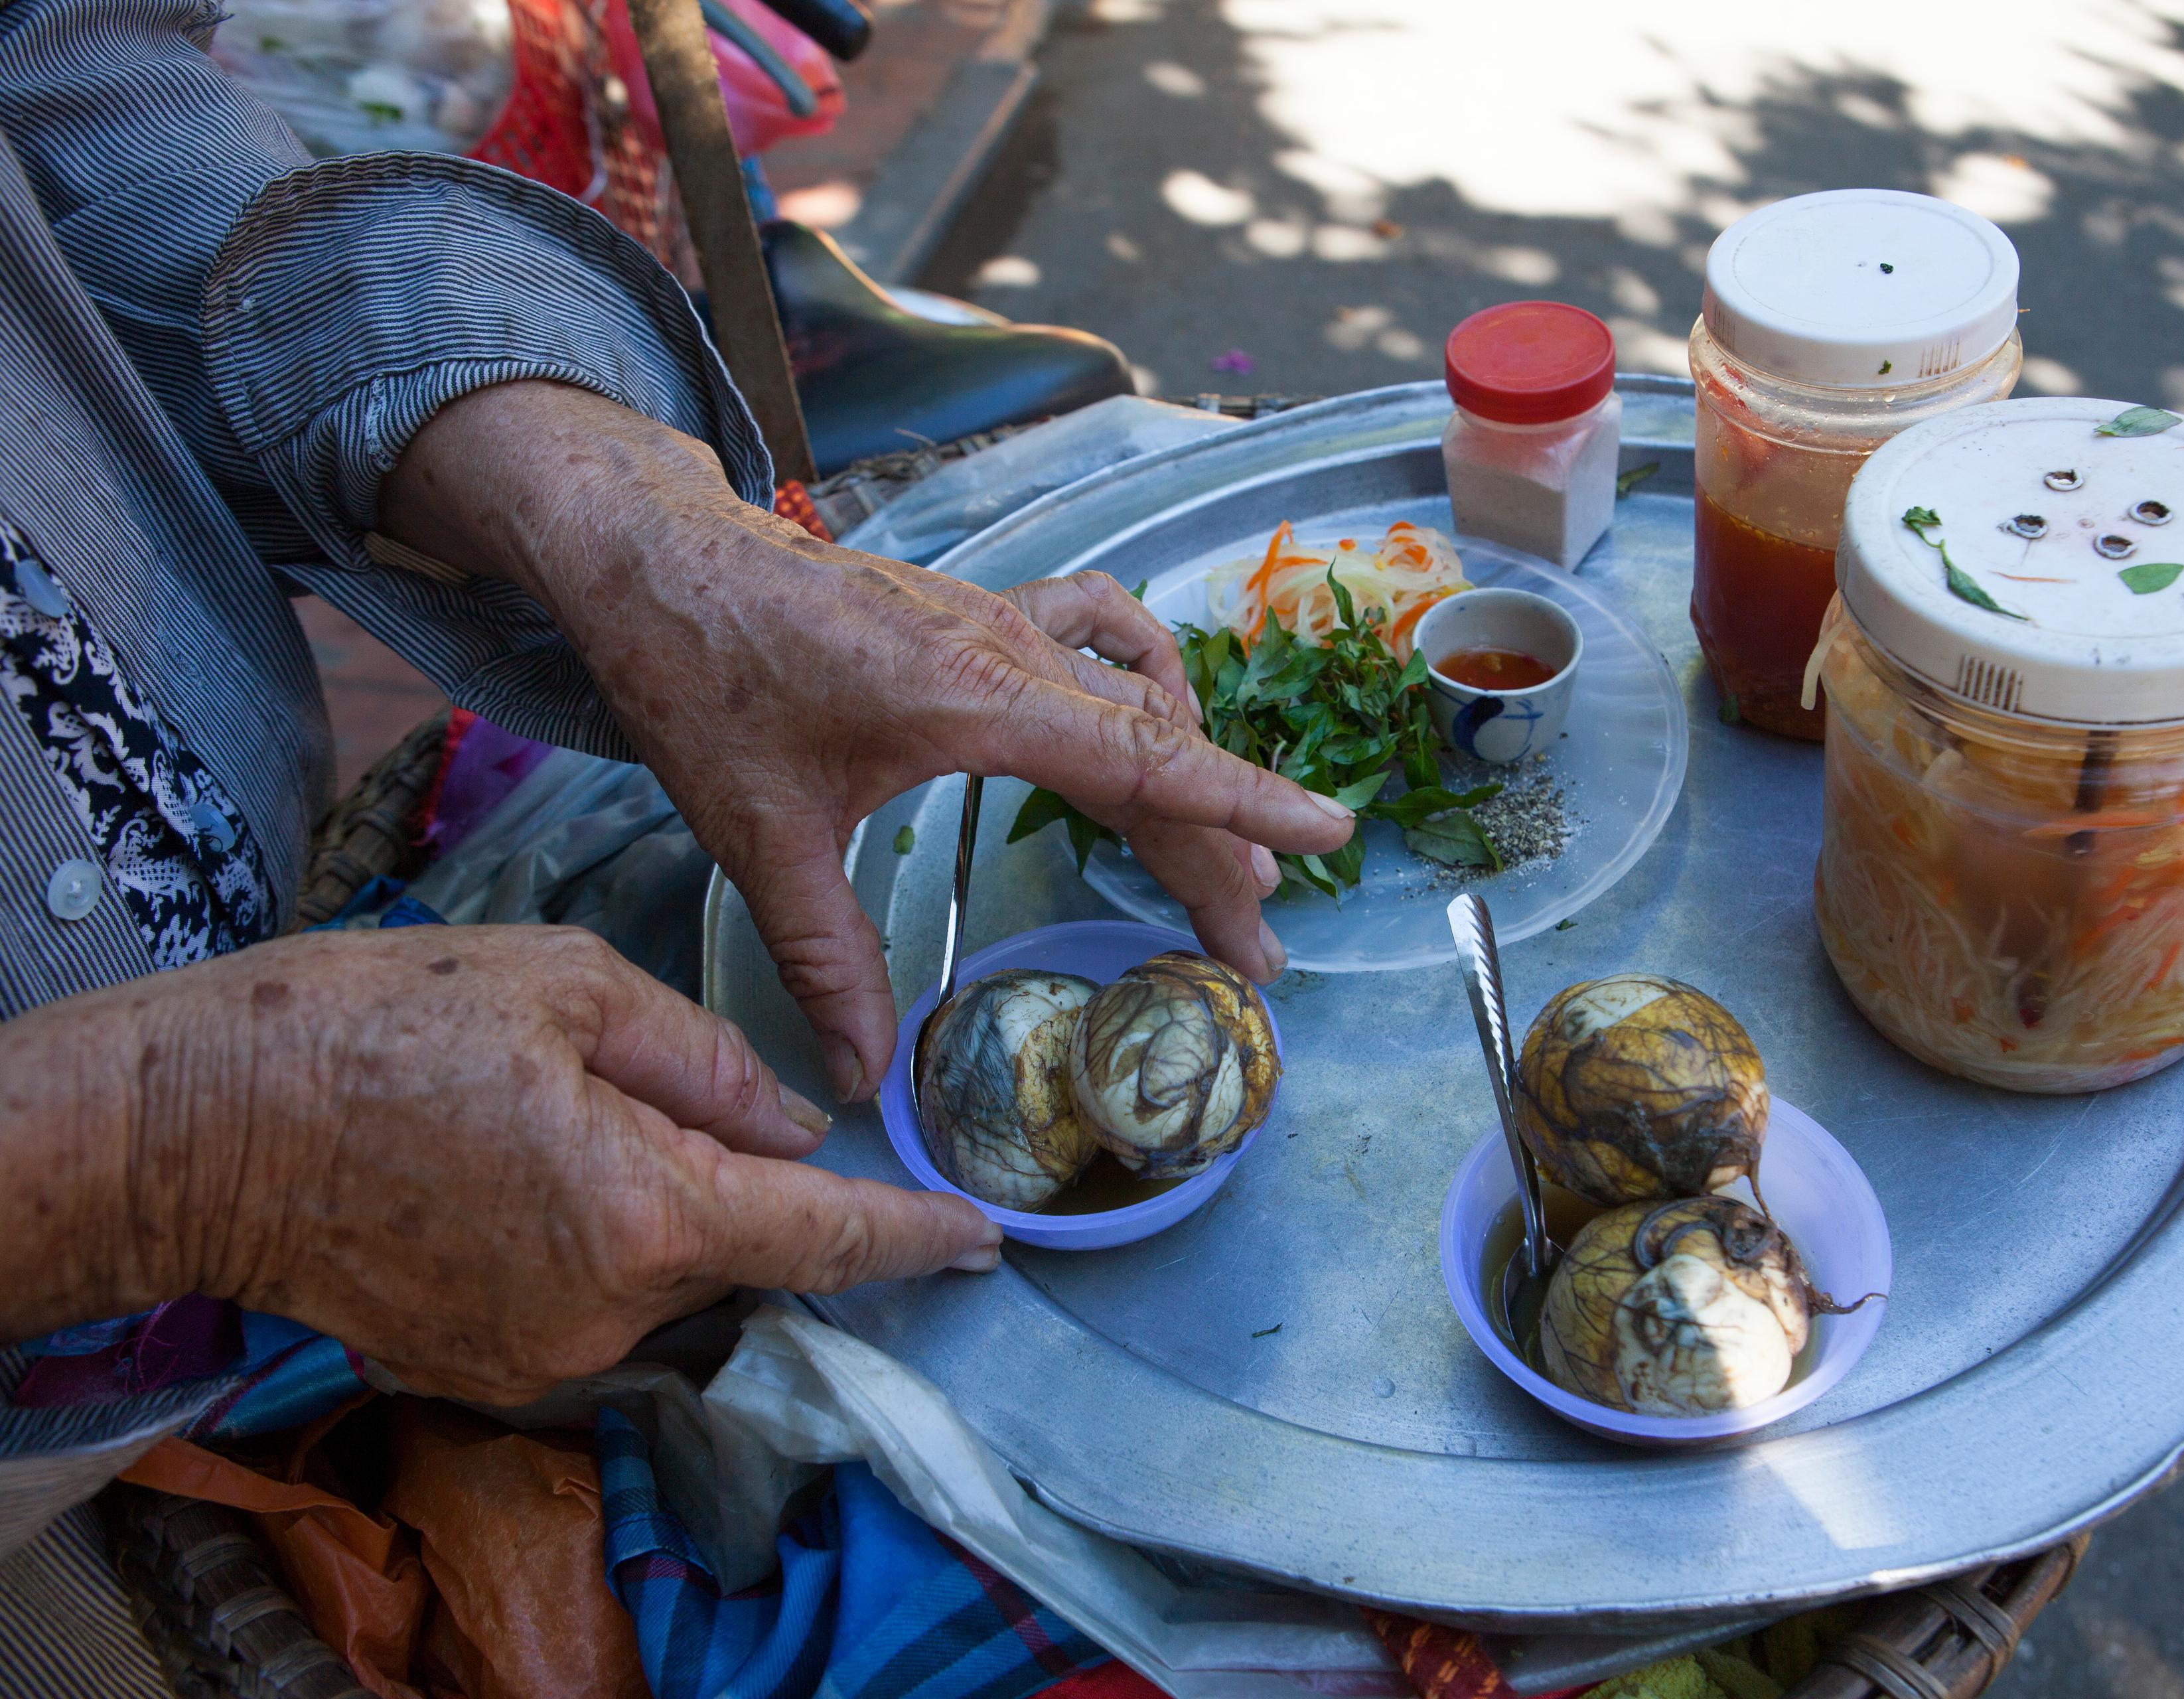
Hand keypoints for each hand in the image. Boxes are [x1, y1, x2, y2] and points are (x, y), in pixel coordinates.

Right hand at [0, 926, 997, 1401]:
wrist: (194, 1126)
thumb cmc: (375, 1025)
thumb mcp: (563, 983)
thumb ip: (706, 1062)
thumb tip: (795, 1123)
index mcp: (648, 1210)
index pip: (826, 1237)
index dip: (915, 1236)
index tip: (981, 1238)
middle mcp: (608, 1311)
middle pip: (740, 1252)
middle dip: (744, 1183)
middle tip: (666, 1097)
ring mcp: (539, 1357)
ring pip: (662, 1279)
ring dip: (656, 1211)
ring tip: (550, 1121)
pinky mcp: (480, 1368)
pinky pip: (586, 1306)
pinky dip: (588, 1245)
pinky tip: (512, 1175)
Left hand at [379, 383, 1354, 1099]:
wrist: (655, 552)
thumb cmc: (701, 675)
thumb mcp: (758, 834)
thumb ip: (824, 960)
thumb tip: (863, 1080)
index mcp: (977, 697)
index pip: (1146, 758)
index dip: (1245, 803)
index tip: (1330, 836)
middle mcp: (1011, 652)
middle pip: (1158, 754)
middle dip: (1219, 853)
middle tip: (1253, 953)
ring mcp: (1003, 623)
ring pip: (1137, 704)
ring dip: (1191, 782)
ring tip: (1223, 872)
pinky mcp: (980, 615)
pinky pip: (1100, 638)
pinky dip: (1143, 684)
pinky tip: (1152, 720)